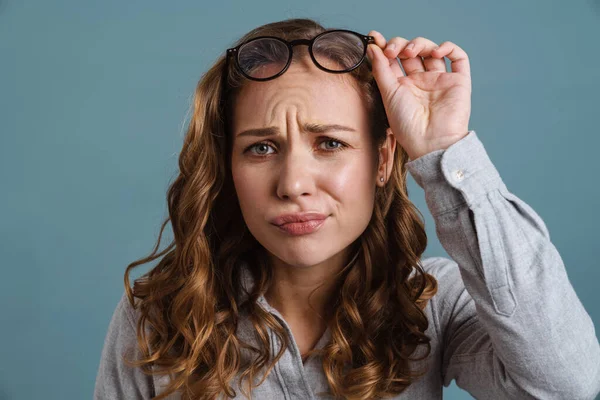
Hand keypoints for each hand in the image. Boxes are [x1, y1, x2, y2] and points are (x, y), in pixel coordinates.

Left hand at [366, 31, 471, 160]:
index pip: (394, 59)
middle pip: (412, 52)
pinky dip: (448, 47)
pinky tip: (436, 52)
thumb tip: (371, 46)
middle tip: (393, 50)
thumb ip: (380, 69)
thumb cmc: (407, 125)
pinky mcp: (458, 81)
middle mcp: (421, 82)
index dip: (385, 46)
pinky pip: (459, 58)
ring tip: (410, 52)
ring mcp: (439, 80)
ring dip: (420, 43)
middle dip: (400, 44)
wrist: (431, 142)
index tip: (375, 38)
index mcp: (402, 86)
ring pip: (432, 50)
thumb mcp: (388, 94)